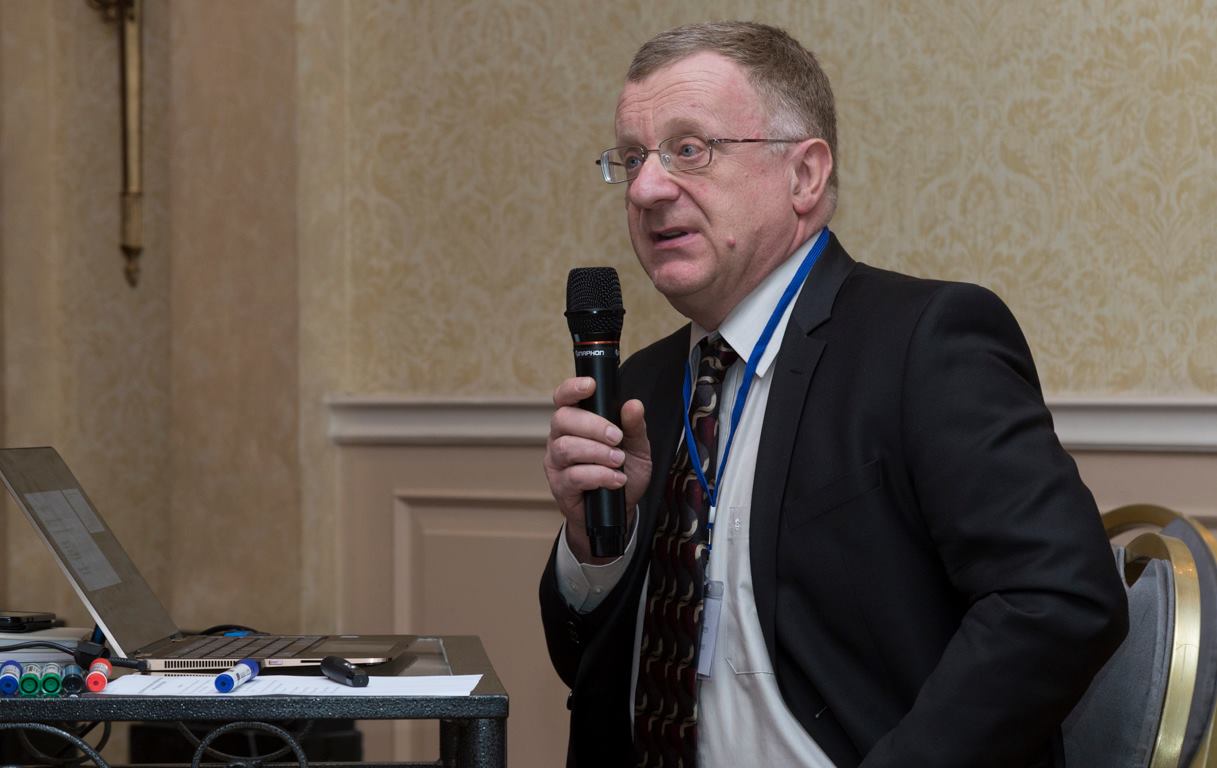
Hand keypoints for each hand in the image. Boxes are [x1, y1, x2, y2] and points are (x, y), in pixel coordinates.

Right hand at [543, 377, 650, 562]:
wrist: (619, 510)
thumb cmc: (623, 472)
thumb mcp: (638, 448)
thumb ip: (635, 426)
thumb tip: (633, 405)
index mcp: (576, 421)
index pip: (564, 398)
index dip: (572, 388)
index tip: (590, 386)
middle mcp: (560, 437)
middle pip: (563, 419)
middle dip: (593, 425)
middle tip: (616, 438)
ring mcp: (556, 462)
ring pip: (566, 447)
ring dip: (597, 452)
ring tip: (618, 461)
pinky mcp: (560, 485)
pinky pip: (574, 475)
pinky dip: (599, 476)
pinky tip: (616, 479)